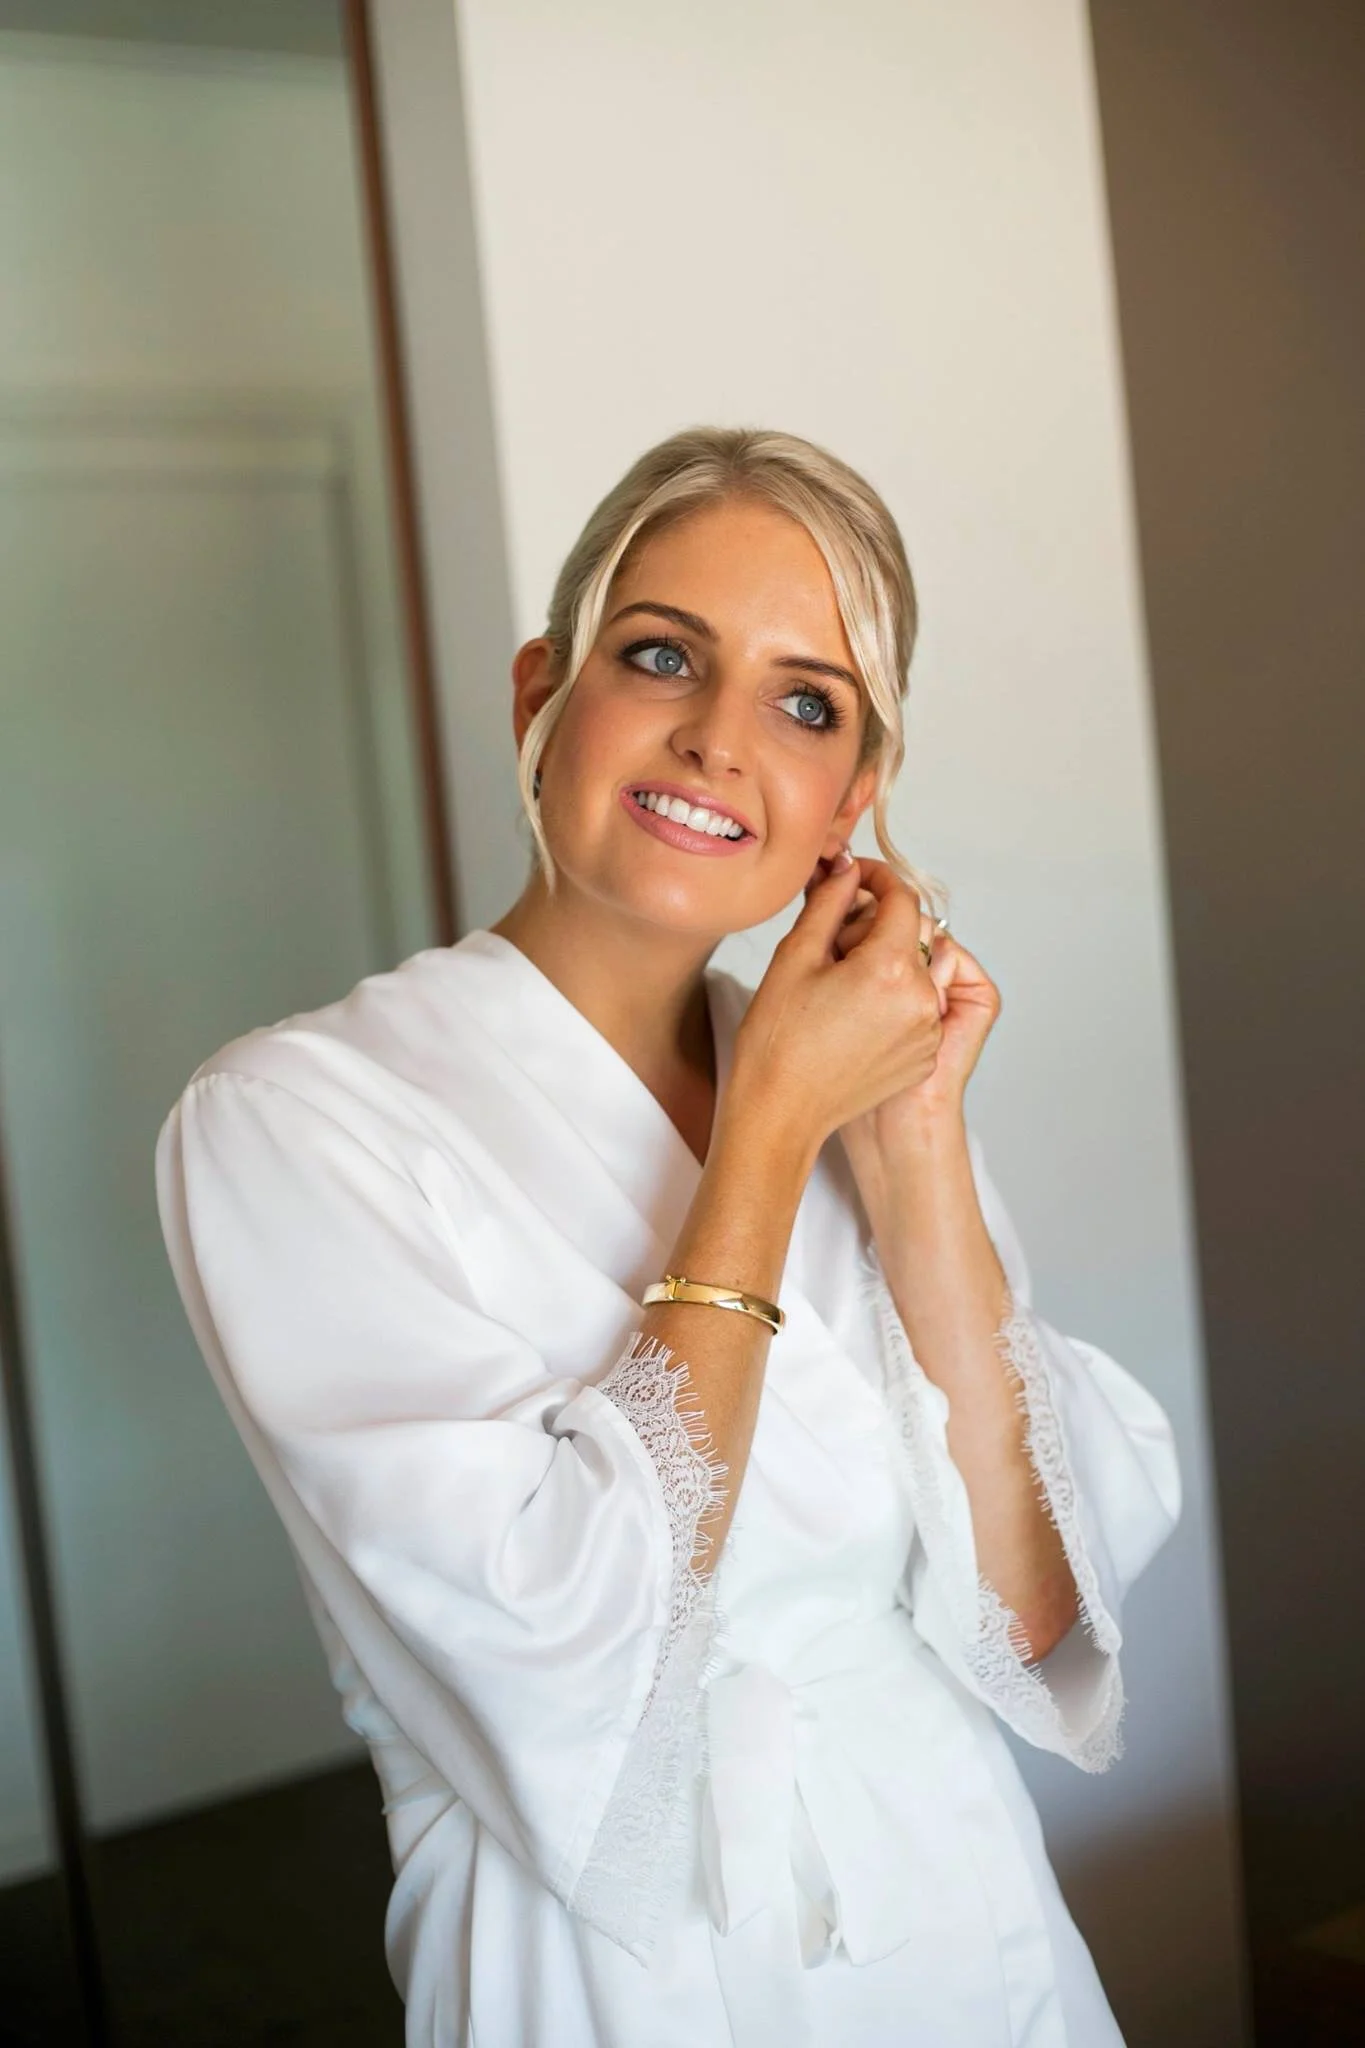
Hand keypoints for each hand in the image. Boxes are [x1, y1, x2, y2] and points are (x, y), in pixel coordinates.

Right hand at [725, 855, 944, 1161]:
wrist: (781, 1112)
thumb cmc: (778, 1042)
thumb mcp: (795, 957)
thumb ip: (829, 904)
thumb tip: (848, 871)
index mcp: (889, 969)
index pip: (902, 898)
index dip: (878, 878)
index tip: (856, 877)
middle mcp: (920, 999)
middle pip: (913, 934)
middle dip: (879, 925)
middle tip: (834, 940)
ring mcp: (926, 1032)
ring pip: (917, 971)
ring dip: (887, 963)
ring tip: (841, 983)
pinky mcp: (924, 1057)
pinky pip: (919, 1007)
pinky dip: (894, 999)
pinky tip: (854, 1014)